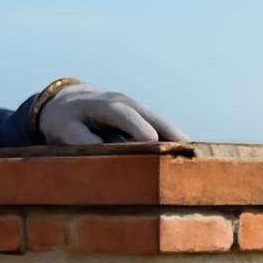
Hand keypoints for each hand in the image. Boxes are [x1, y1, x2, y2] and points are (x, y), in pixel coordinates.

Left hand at [39, 84, 188, 144]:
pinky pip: (162, 131)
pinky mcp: (143, 121)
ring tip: (199, 159)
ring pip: (163, 125)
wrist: (67, 101)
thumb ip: (79, 139)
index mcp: (107, 105)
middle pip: (155, 119)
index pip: (125, 115)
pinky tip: (188, 160)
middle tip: (190, 152)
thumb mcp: (63, 128)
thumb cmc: (64, 118)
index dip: (139, 127)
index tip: (153, 142)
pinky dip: (174, 143)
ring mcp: (139, 111)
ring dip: (179, 140)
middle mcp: (128, 105)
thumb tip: (101, 151)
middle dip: (172, 134)